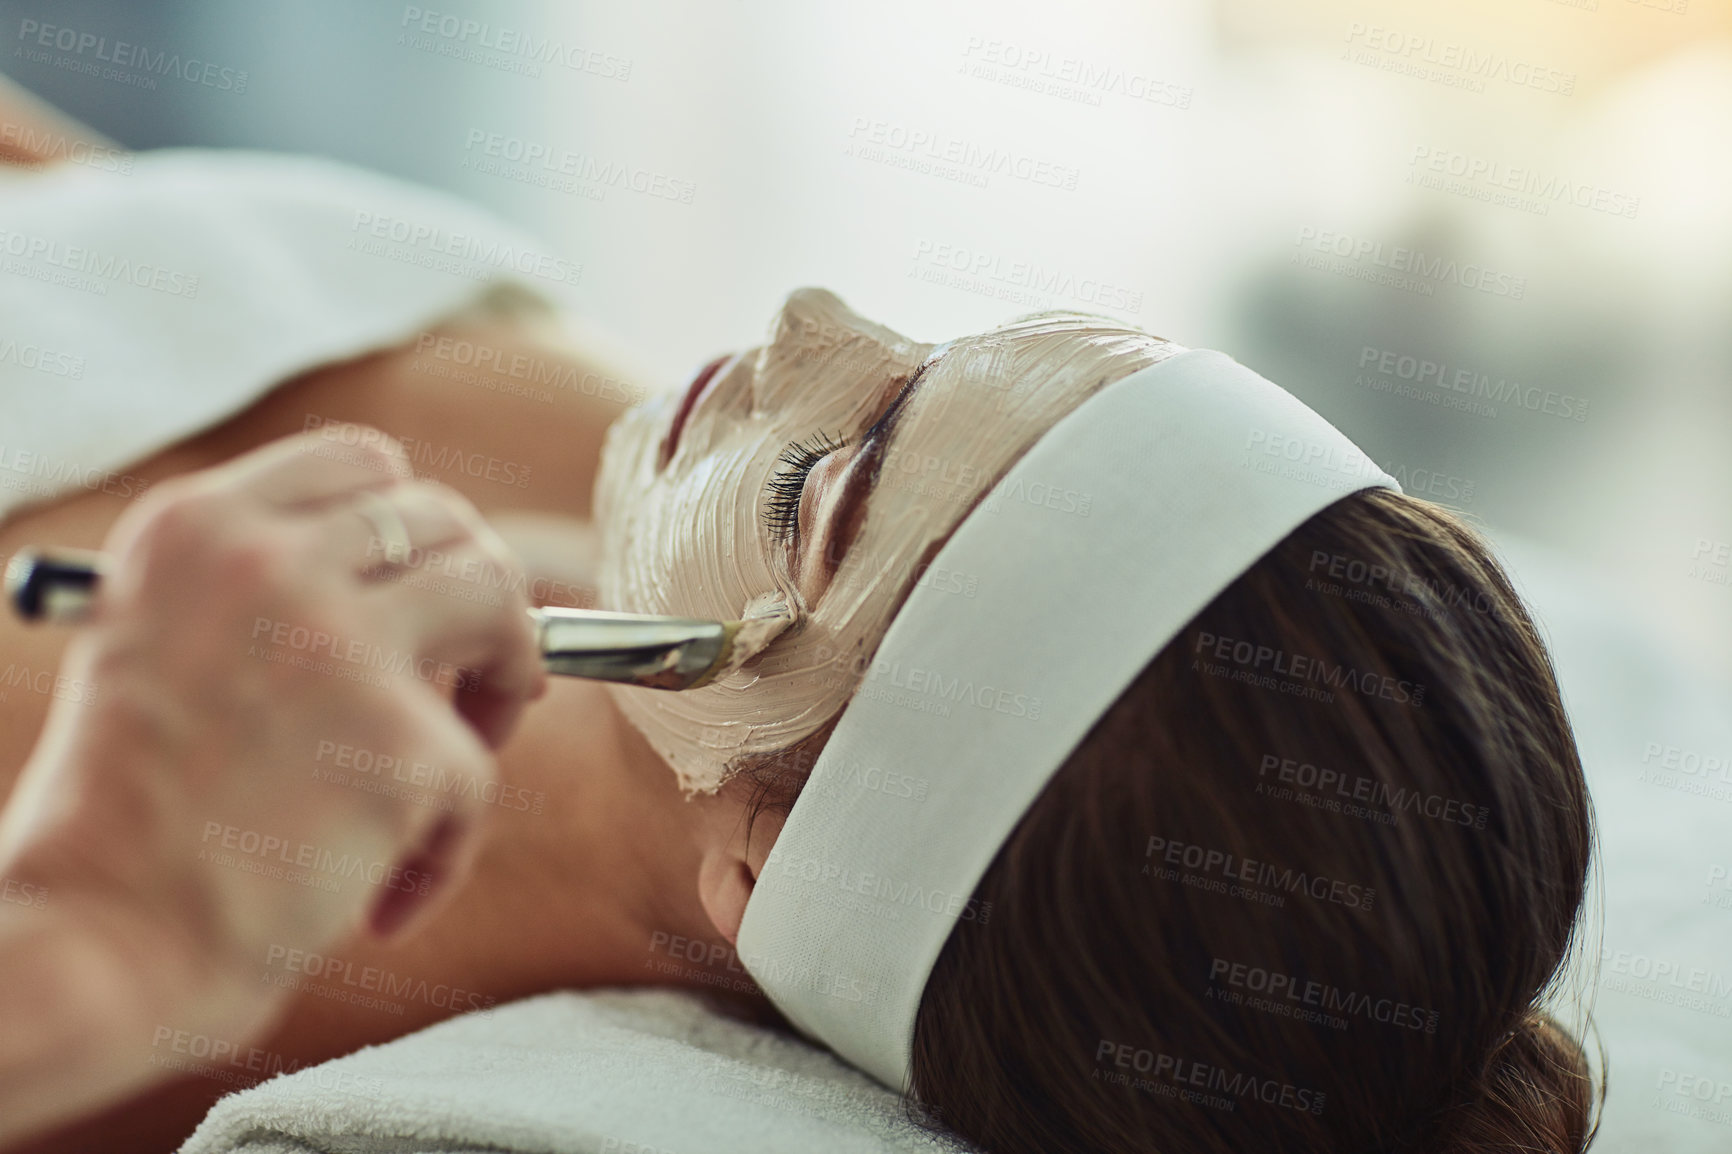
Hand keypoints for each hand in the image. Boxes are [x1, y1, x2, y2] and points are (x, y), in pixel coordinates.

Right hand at [0, 426, 545, 1040]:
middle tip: (463, 686)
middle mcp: (269, 563)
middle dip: (473, 602)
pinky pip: (478, 773)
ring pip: (500, 598)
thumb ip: (262, 593)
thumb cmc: (123, 823)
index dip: (414, 529)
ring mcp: (341, 647)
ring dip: (508, 674)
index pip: (361, 462)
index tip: (418, 596)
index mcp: (196, 528)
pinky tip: (384, 899)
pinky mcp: (403, 745)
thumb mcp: (157, 646)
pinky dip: (447, 844)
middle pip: (447, 522)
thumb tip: (408, 580)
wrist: (88, 949)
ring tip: (462, 755)